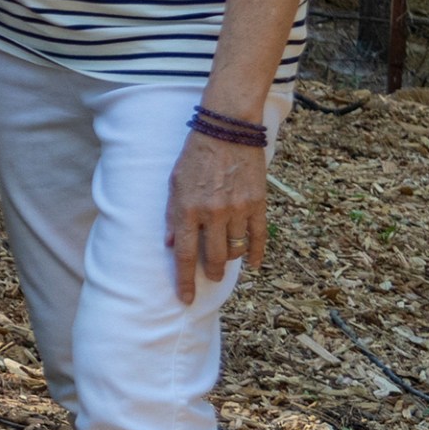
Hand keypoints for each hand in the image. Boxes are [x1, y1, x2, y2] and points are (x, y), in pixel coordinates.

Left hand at [168, 132, 270, 302]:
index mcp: (187, 209)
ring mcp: (237, 210)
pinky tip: (254, 264)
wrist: (226, 130)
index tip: (184, 298)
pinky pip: (259, 237)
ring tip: (226, 261)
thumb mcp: (174, 183)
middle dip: (211, 272)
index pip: (185, 254)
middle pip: (214, 257)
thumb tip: (170, 244)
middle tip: (210, 277)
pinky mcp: (258, 204)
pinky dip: (256, 253)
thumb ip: (172, 215)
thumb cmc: (195, 156)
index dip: (184, 280)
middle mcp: (212, 213)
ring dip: (230, 260)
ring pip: (236, 249)